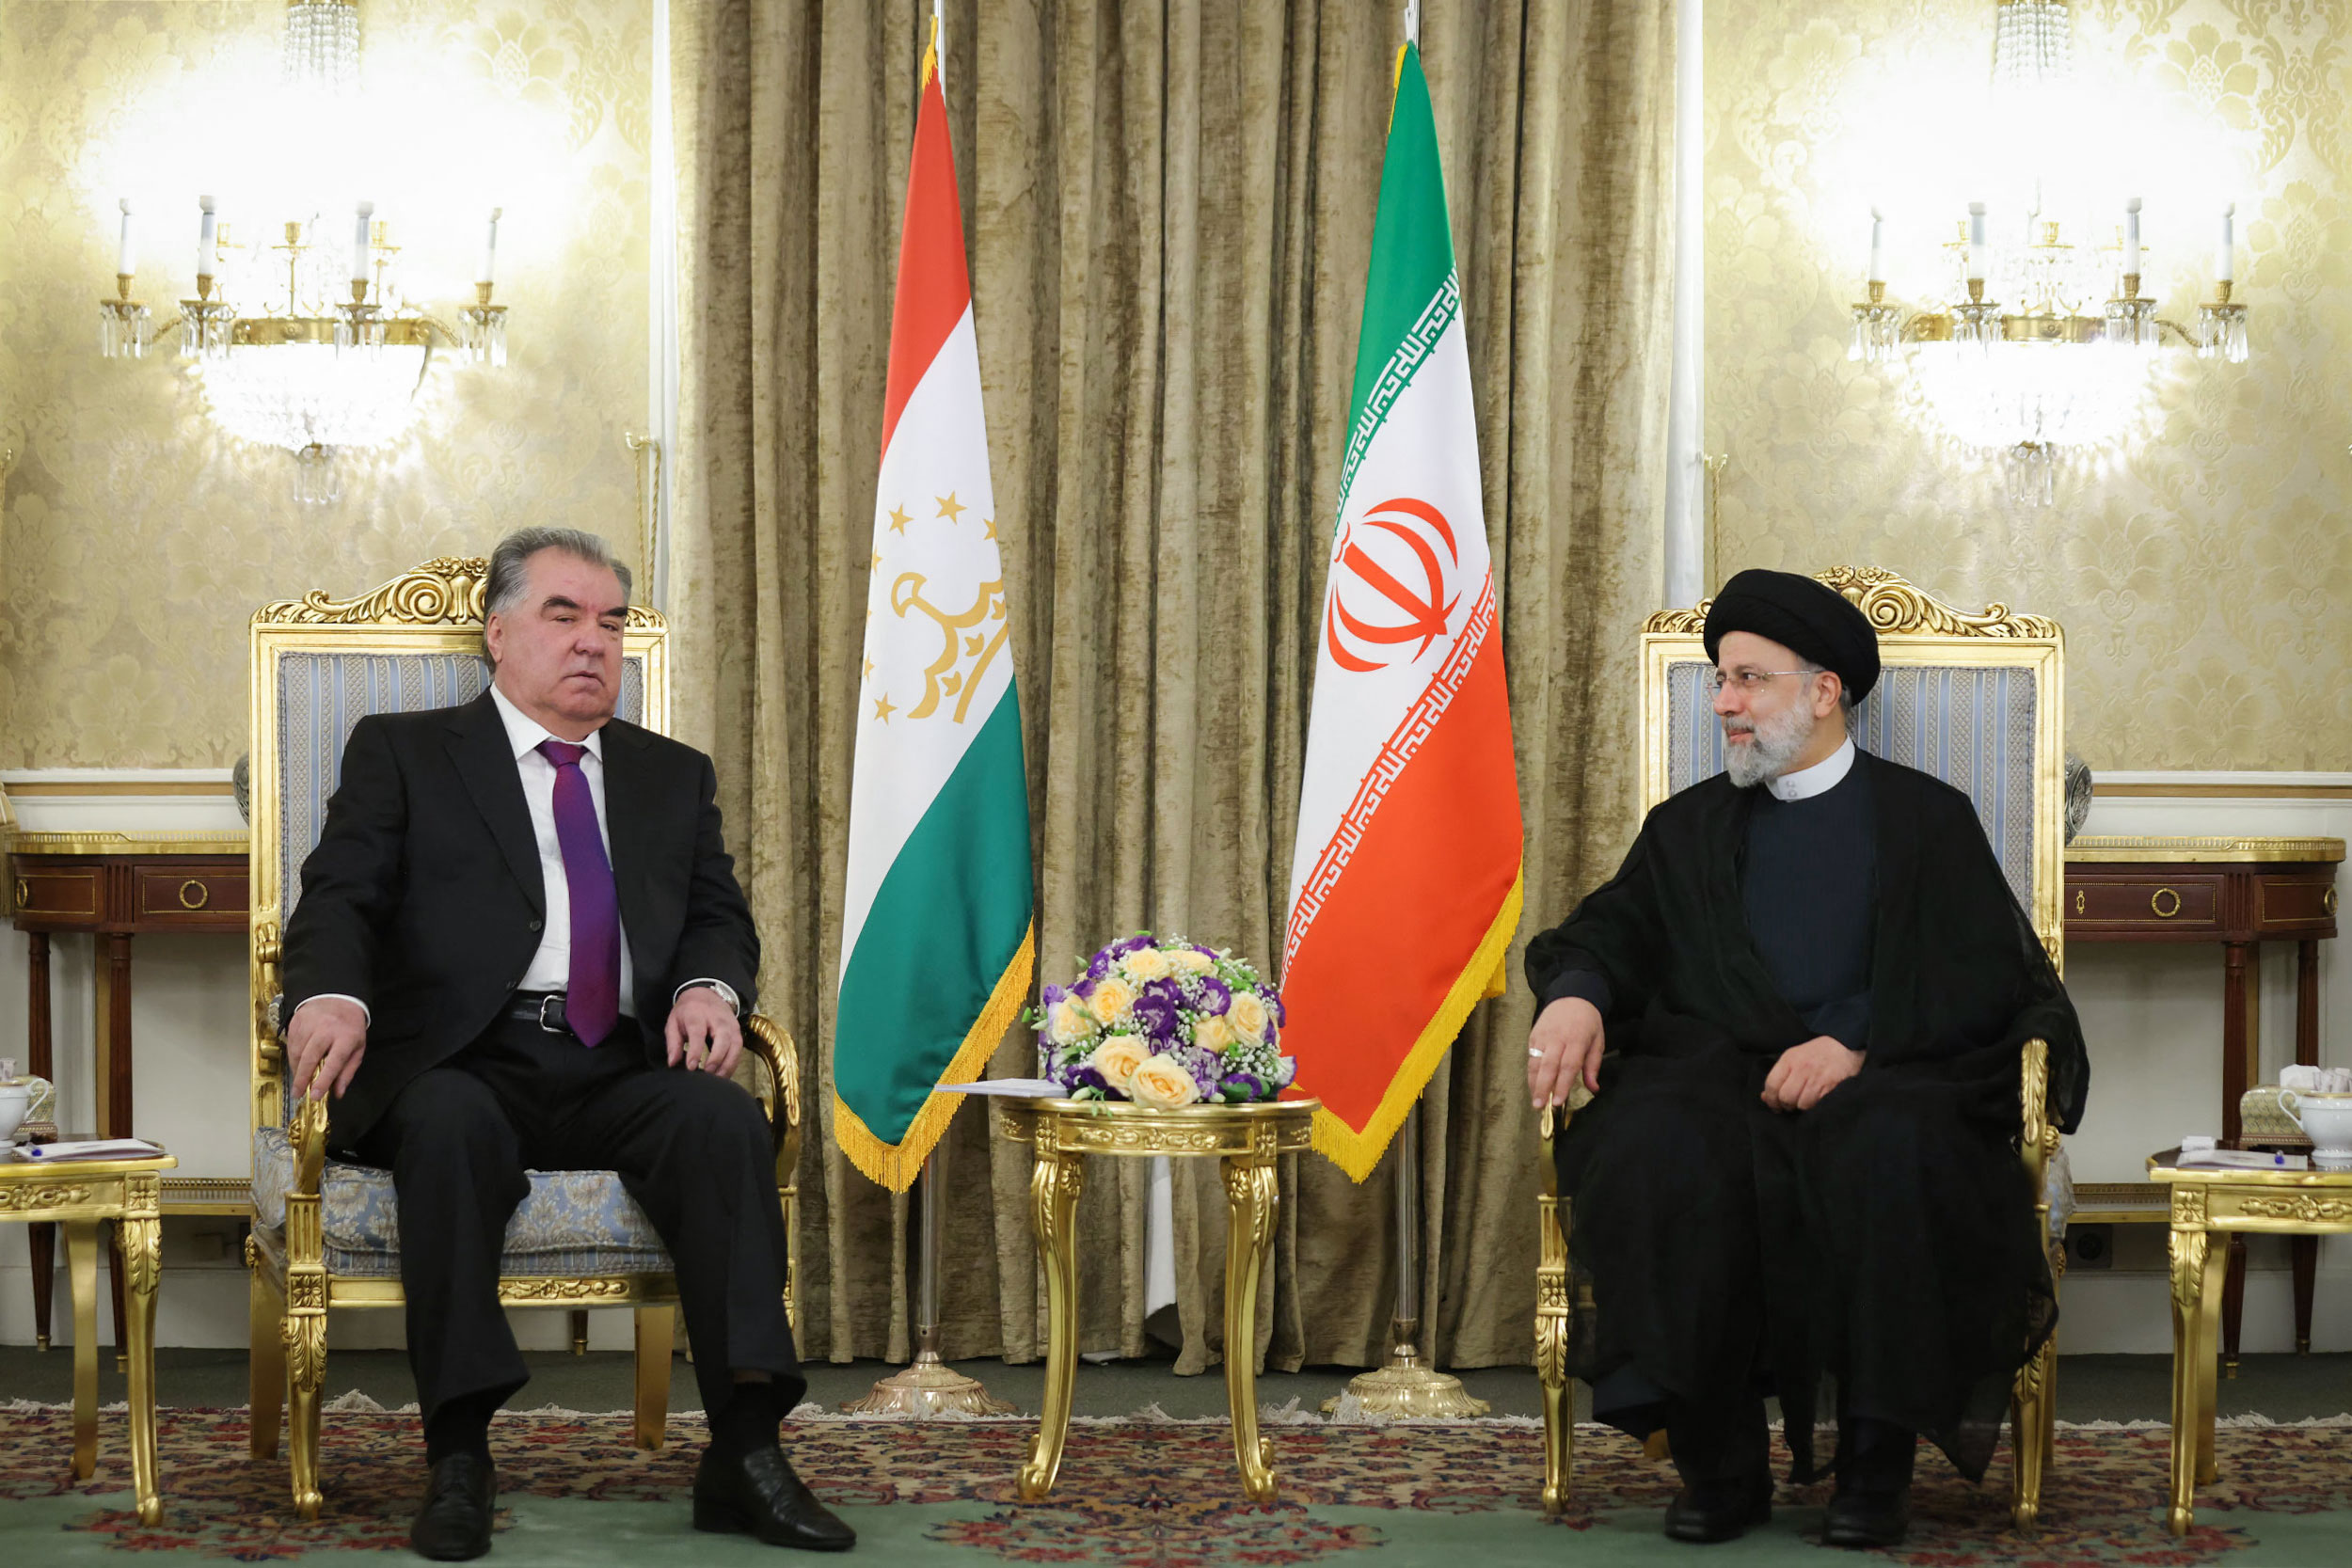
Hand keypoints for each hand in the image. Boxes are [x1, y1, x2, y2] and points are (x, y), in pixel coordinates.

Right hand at [286, 997, 368, 1101]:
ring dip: (297, 1070)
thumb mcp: (357, 1048)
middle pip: (310, 1057)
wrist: (338, 998)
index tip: (315, 1095)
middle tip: (298, 1094)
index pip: (334, 1062)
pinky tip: (298, 1064)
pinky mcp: (297, 1022)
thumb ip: (347, 1071)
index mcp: (346, 1036)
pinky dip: (293, 1058)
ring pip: (298, 1053)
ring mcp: (310, 1024)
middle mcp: (327, 1029)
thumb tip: (338, 1093)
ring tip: (299, 1081)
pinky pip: (291, 1045)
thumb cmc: (349, 1026)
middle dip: (302, 1079)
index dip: (324, 1080)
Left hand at [665, 985, 741, 1077]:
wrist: (705, 994)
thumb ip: (673, 1043)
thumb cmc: (687, 1011)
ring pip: (735, 1046)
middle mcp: (717, 1019)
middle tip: (707, 1073)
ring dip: (728, 1064)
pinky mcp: (738, 1031)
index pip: (698, 1033)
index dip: (696, 1051)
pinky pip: (739, 1050)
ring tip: (717, 1079)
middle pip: (723, 1039)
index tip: (691, 1067)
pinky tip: (724, 1074)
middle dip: (716, 1058)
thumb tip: (673, 1063)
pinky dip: (733, 1064)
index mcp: (697, 1015)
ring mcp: (731, 1025)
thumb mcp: (673, 1023)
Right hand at [1527, 996, 1604, 1110]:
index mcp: (1577, 1039)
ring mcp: (1543, 1036)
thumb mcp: (1598, 1040)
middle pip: (1548, 1066)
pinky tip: (1533, 1086)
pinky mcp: (1534, 1036)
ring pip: (1536, 1062)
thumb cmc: (1587, 1022)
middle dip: (1543, 1088)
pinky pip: (1531, 1057)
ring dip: (1534, 1083)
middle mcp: (1558, 1038)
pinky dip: (1531, 1073)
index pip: (1568, 1065)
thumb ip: (1593, 1066)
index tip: (1558, 1102)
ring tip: (1535, 1101)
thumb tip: (1594, 1089)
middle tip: (1540, 1106)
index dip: (1562, 1085)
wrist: (1571, 997)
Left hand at [1761, 1035, 1863, 1111]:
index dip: (1770, 1099)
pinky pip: (1817, 1104)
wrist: (1844, 1044)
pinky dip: (1815, 1107)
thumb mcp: (1794, 1057)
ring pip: (1801, 1104)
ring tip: (1804, 1102)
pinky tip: (1816, 1101)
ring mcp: (1817, 1077)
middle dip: (1786, 1105)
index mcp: (1789, 1059)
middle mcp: (1801, 1068)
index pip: (1771, 1084)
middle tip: (1790, 1106)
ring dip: (1801, 1107)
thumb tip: (1765, 1097)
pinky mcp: (1831, 1086)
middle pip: (1785, 1097)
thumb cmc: (1817, 1053)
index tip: (1774, 1105)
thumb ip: (1779, 1076)